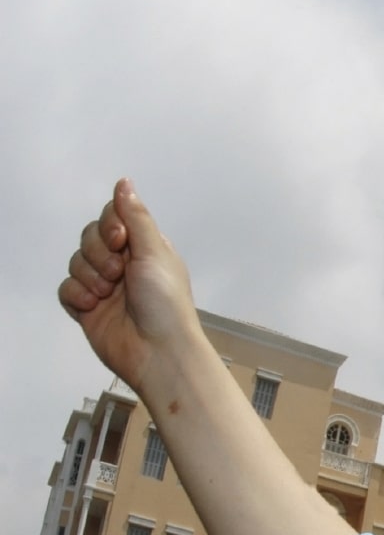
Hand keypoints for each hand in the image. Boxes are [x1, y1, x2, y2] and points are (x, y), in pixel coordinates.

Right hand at [57, 180, 198, 390]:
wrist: (157, 352)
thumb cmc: (165, 302)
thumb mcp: (155, 252)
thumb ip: (136, 217)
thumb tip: (124, 182)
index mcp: (144, 248)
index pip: (113, 218)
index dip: (110, 225)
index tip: (120, 240)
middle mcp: (124, 264)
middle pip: (89, 238)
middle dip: (98, 253)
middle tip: (118, 273)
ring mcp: (104, 287)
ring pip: (76, 262)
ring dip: (90, 276)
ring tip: (109, 294)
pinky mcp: (87, 308)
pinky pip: (66, 289)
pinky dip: (77, 295)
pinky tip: (93, 306)